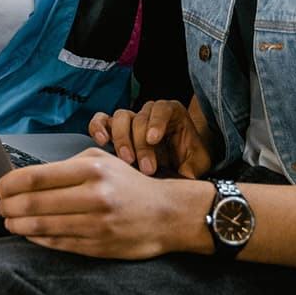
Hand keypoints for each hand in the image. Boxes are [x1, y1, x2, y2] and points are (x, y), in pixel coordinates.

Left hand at [0, 148, 213, 258]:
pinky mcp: (97, 246)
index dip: (11, 183)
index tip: (0, 186)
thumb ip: (68, 166)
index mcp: (92, 168)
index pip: (38, 176)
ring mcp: (95, 224)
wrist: (166, 214)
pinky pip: (57, 243)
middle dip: (9, 205)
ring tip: (9, 220)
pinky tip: (29, 233)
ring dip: (18, 224)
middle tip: (0, 206)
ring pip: (42, 225)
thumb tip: (29, 177)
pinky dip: (37, 238)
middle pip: (34, 202)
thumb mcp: (104, 161)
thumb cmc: (130, 185)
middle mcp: (93, 195)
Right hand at [88, 99, 211, 177]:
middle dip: (141, 145)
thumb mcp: (196, 164)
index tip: (153, 139)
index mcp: (172, 113)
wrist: (180, 161)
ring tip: (126, 160)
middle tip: (147, 169)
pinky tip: (101, 142)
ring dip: (121, 139)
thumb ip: (191, 169)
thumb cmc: (188, 159)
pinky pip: (102, 121)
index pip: (163, 109)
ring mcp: (131, 120)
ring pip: (121, 118)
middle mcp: (150, 112)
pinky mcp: (115, 130)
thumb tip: (188, 185)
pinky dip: (98, 128)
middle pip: (140, 119)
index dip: (156, 121)